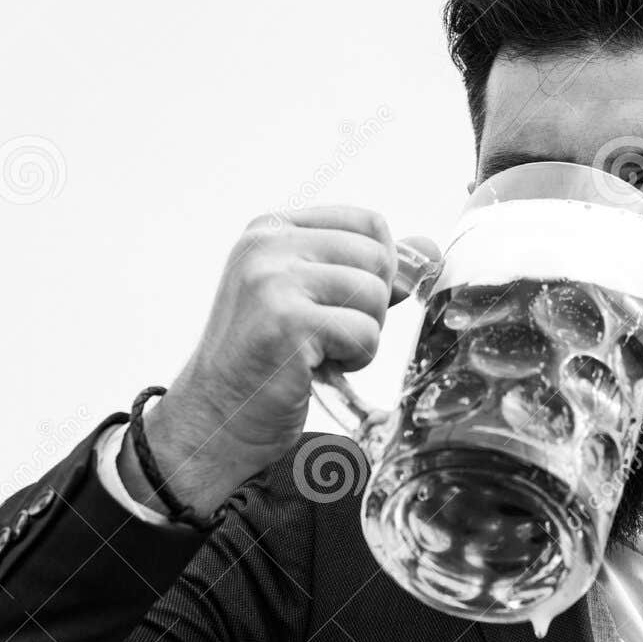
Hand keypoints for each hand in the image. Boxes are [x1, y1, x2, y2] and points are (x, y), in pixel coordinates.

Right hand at [120, 206, 431, 522]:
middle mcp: (267, 246)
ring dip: (362, 336)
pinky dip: (353, 359)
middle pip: (377, 258)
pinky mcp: (286, 322)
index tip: (344, 303)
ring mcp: (273, 281)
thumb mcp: (309, 298)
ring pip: (375, 296)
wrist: (215, 418)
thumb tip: (427, 250)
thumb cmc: (265, 361)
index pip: (368, 223)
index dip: (377, 270)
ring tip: (319, 351)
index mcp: (271, 230)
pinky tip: (316, 367)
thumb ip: (362, 270)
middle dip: (370, 307)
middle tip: (327, 335)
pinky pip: (365, 333)